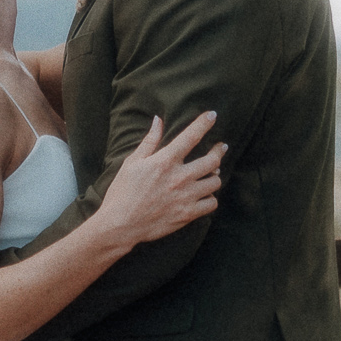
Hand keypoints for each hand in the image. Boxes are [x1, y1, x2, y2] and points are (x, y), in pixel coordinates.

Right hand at [97, 111, 223, 244]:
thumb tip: (158, 120)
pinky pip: (211, 203)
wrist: (120, 225)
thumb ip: (149, 141)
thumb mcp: (132, 163)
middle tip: (220, 148)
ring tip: (211, 173)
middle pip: (212, 160)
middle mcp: (179, 178)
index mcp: (165, 162)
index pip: (191, 136)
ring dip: (214, 176)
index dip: (204, 123)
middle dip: (218, 151)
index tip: (212, 115)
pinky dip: (210, 197)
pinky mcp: (188, 214)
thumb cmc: (123, 192)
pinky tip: (205, 194)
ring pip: (215, 182)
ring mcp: (186, 197)